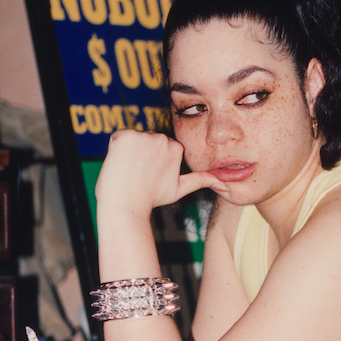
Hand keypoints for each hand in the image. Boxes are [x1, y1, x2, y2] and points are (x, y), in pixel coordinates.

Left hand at [94, 128, 216, 216]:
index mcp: (176, 148)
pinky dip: (115, 148)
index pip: (158, 146)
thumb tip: (224, 185)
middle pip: (146, 140)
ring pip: (132, 139)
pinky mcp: (126, 136)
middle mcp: (163, 139)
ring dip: (127, 151)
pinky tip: (119, 163)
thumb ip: (200, 180)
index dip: (150, 160)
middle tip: (137, 174)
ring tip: (129, 170)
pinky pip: (118, 136)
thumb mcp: (179, 189)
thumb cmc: (151, 199)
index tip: (148, 175)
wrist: (126, 205)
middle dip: (140, 153)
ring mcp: (144, 136)